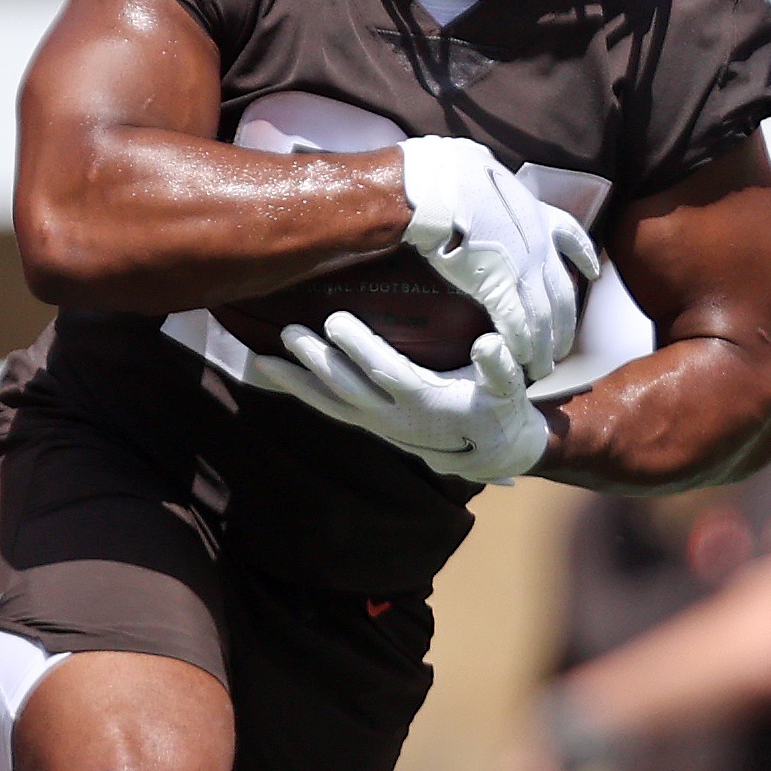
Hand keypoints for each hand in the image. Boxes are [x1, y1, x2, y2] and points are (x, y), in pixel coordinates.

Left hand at [247, 314, 550, 483]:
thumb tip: (489, 346)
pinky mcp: (368, 421)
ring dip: (296, 382)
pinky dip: (301, 391)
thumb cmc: (500, 408)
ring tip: (261, 360)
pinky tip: (275, 375)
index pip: (385, 372)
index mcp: (424, 401)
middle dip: (316, 360)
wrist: (491, 450)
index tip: (335, 320)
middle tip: (289, 331)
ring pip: (328, 402)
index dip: (359, 349)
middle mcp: (392, 416)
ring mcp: (375, 422)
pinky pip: (328, 407)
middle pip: (347, 387)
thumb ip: (500, 368)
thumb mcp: (508, 389)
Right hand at [395, 136, 601, 382]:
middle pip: (562, 292)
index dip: (583, 256)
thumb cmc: (446, 172)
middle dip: (565, 324)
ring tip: (544, 368)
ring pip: (545, 317)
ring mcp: (523, 267)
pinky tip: (523, 363)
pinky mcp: (499, 289)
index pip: (570, 236)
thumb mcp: (480, 167)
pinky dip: (522, 348)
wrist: (436, 185)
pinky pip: (518, 326)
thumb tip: (476, 169)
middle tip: (562, 347)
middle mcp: (537, 243)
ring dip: (545, 346)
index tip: (592, 272)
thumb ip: (487, 180)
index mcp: (533, 212)